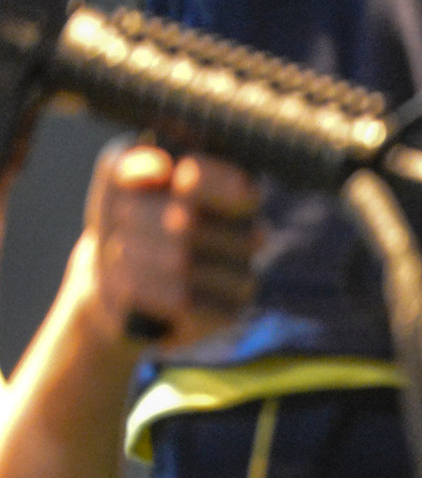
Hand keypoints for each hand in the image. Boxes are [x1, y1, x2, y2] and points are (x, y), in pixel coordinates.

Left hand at [76, 144, 259, 349]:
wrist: (115, 282)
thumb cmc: (127, 223)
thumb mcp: (119, 182)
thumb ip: (133, 163)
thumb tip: (162, 167)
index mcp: (237, 198)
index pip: (237, 187)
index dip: (203, 180)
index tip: (176, 180)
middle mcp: (250, 238)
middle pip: (187, 222)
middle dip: (138, 217)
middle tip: (121, 218)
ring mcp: (242, 279)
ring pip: (179, 263)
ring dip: (132, 254)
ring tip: (120, 251)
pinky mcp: (228, 315)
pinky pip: (179, 300)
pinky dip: (141, 288)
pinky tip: (129, 283)